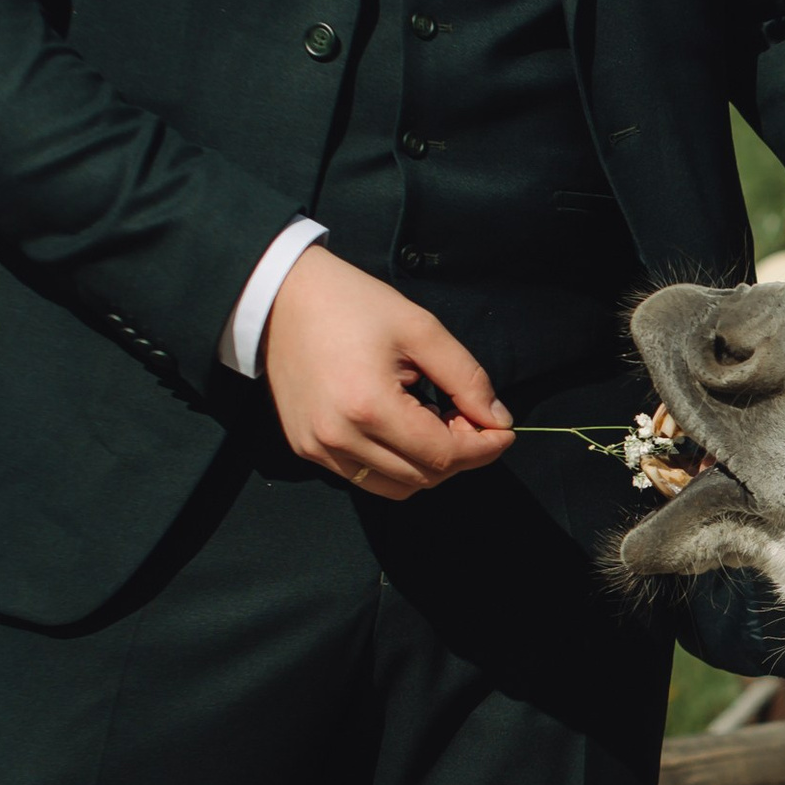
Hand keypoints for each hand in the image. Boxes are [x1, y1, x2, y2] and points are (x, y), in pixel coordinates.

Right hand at [259, 245, 513, 497]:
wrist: (281, 297)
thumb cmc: (352, 304)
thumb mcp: (420, 329)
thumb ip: (466, 379)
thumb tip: (497, 421)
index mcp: (369, 407)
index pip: (443, 455)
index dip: (483, 448)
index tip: (504, 431)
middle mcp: (339, 439)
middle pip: (423, 478)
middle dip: (460, 455)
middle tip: (469, 418)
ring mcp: (318, 449)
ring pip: (396, 487)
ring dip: (428, 465)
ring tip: (435, 422)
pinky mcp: (306, 449)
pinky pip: (364, 477)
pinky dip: (395, 464)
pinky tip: (400, 426)